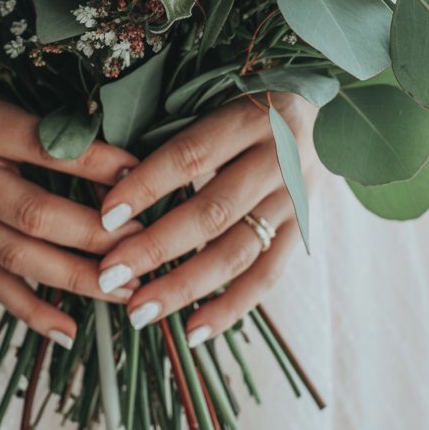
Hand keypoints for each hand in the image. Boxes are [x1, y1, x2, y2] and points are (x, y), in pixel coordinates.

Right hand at [0, 91, 141, 346]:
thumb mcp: (23, 98)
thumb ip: (66, 132)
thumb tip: (132, 173)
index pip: (46, 148)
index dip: (96, 165)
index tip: (142, 178)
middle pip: (32, 213)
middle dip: (92, 236)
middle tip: (142, 248)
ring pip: (16, 257)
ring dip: (75, 278)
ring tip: (123, 291)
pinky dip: (33, 311)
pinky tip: (70, 332)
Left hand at [96, 94, 317, 344]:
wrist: (322, 111)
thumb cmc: (247, 102)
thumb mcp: (219, 98)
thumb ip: (174, 133)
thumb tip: (106, 180)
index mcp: (251, 116)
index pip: (192, 154)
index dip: (147, 185)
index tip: (106, 216)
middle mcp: (279, 158)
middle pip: (213, 210)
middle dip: (156, 247)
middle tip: (110, 275)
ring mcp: (295, 199)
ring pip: (239, 251)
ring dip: (186, 286)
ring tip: (140, 311)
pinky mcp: (304, 229)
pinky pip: (268, 276)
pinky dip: (230, 307)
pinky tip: (192, 331)